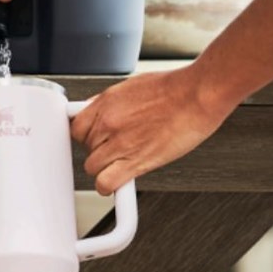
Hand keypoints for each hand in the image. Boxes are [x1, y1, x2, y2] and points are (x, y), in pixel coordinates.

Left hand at [70, 67, 231, 194]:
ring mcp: (121, 143)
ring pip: (92, 167)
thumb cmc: (174, 88)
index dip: (86, 135)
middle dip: (99, 150)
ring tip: (120, 165)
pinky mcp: (136, 162)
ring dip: (104, 168)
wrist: (196, 95)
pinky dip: (110, 187)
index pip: (76, 126)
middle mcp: (109, 122)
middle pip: (85, 148)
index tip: (94, 138)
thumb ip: (112, 101)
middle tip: (115, 149)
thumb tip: (99, 110)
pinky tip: (120, 182)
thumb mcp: (133, 85)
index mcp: (107, 101)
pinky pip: (106, 183)